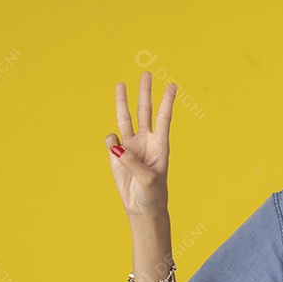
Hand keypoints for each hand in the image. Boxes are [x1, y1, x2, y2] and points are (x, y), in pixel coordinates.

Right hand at [104, 71, 176, 218]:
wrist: (142, 207)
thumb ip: (133, 162)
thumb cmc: (152, 194)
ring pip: (126, 118)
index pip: (164, 118)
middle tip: (146, 74)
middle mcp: (146, 141)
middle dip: (145, 93)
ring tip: (121, 84)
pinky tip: (113, 148)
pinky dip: (110, 140)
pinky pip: (111, 140)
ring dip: (123, 102)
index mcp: (160, 145)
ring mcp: (131, 146)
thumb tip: (116, 146)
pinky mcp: (117, 153)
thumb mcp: (148, 179)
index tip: (172, 85)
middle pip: (145, 111)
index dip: (167, 101)